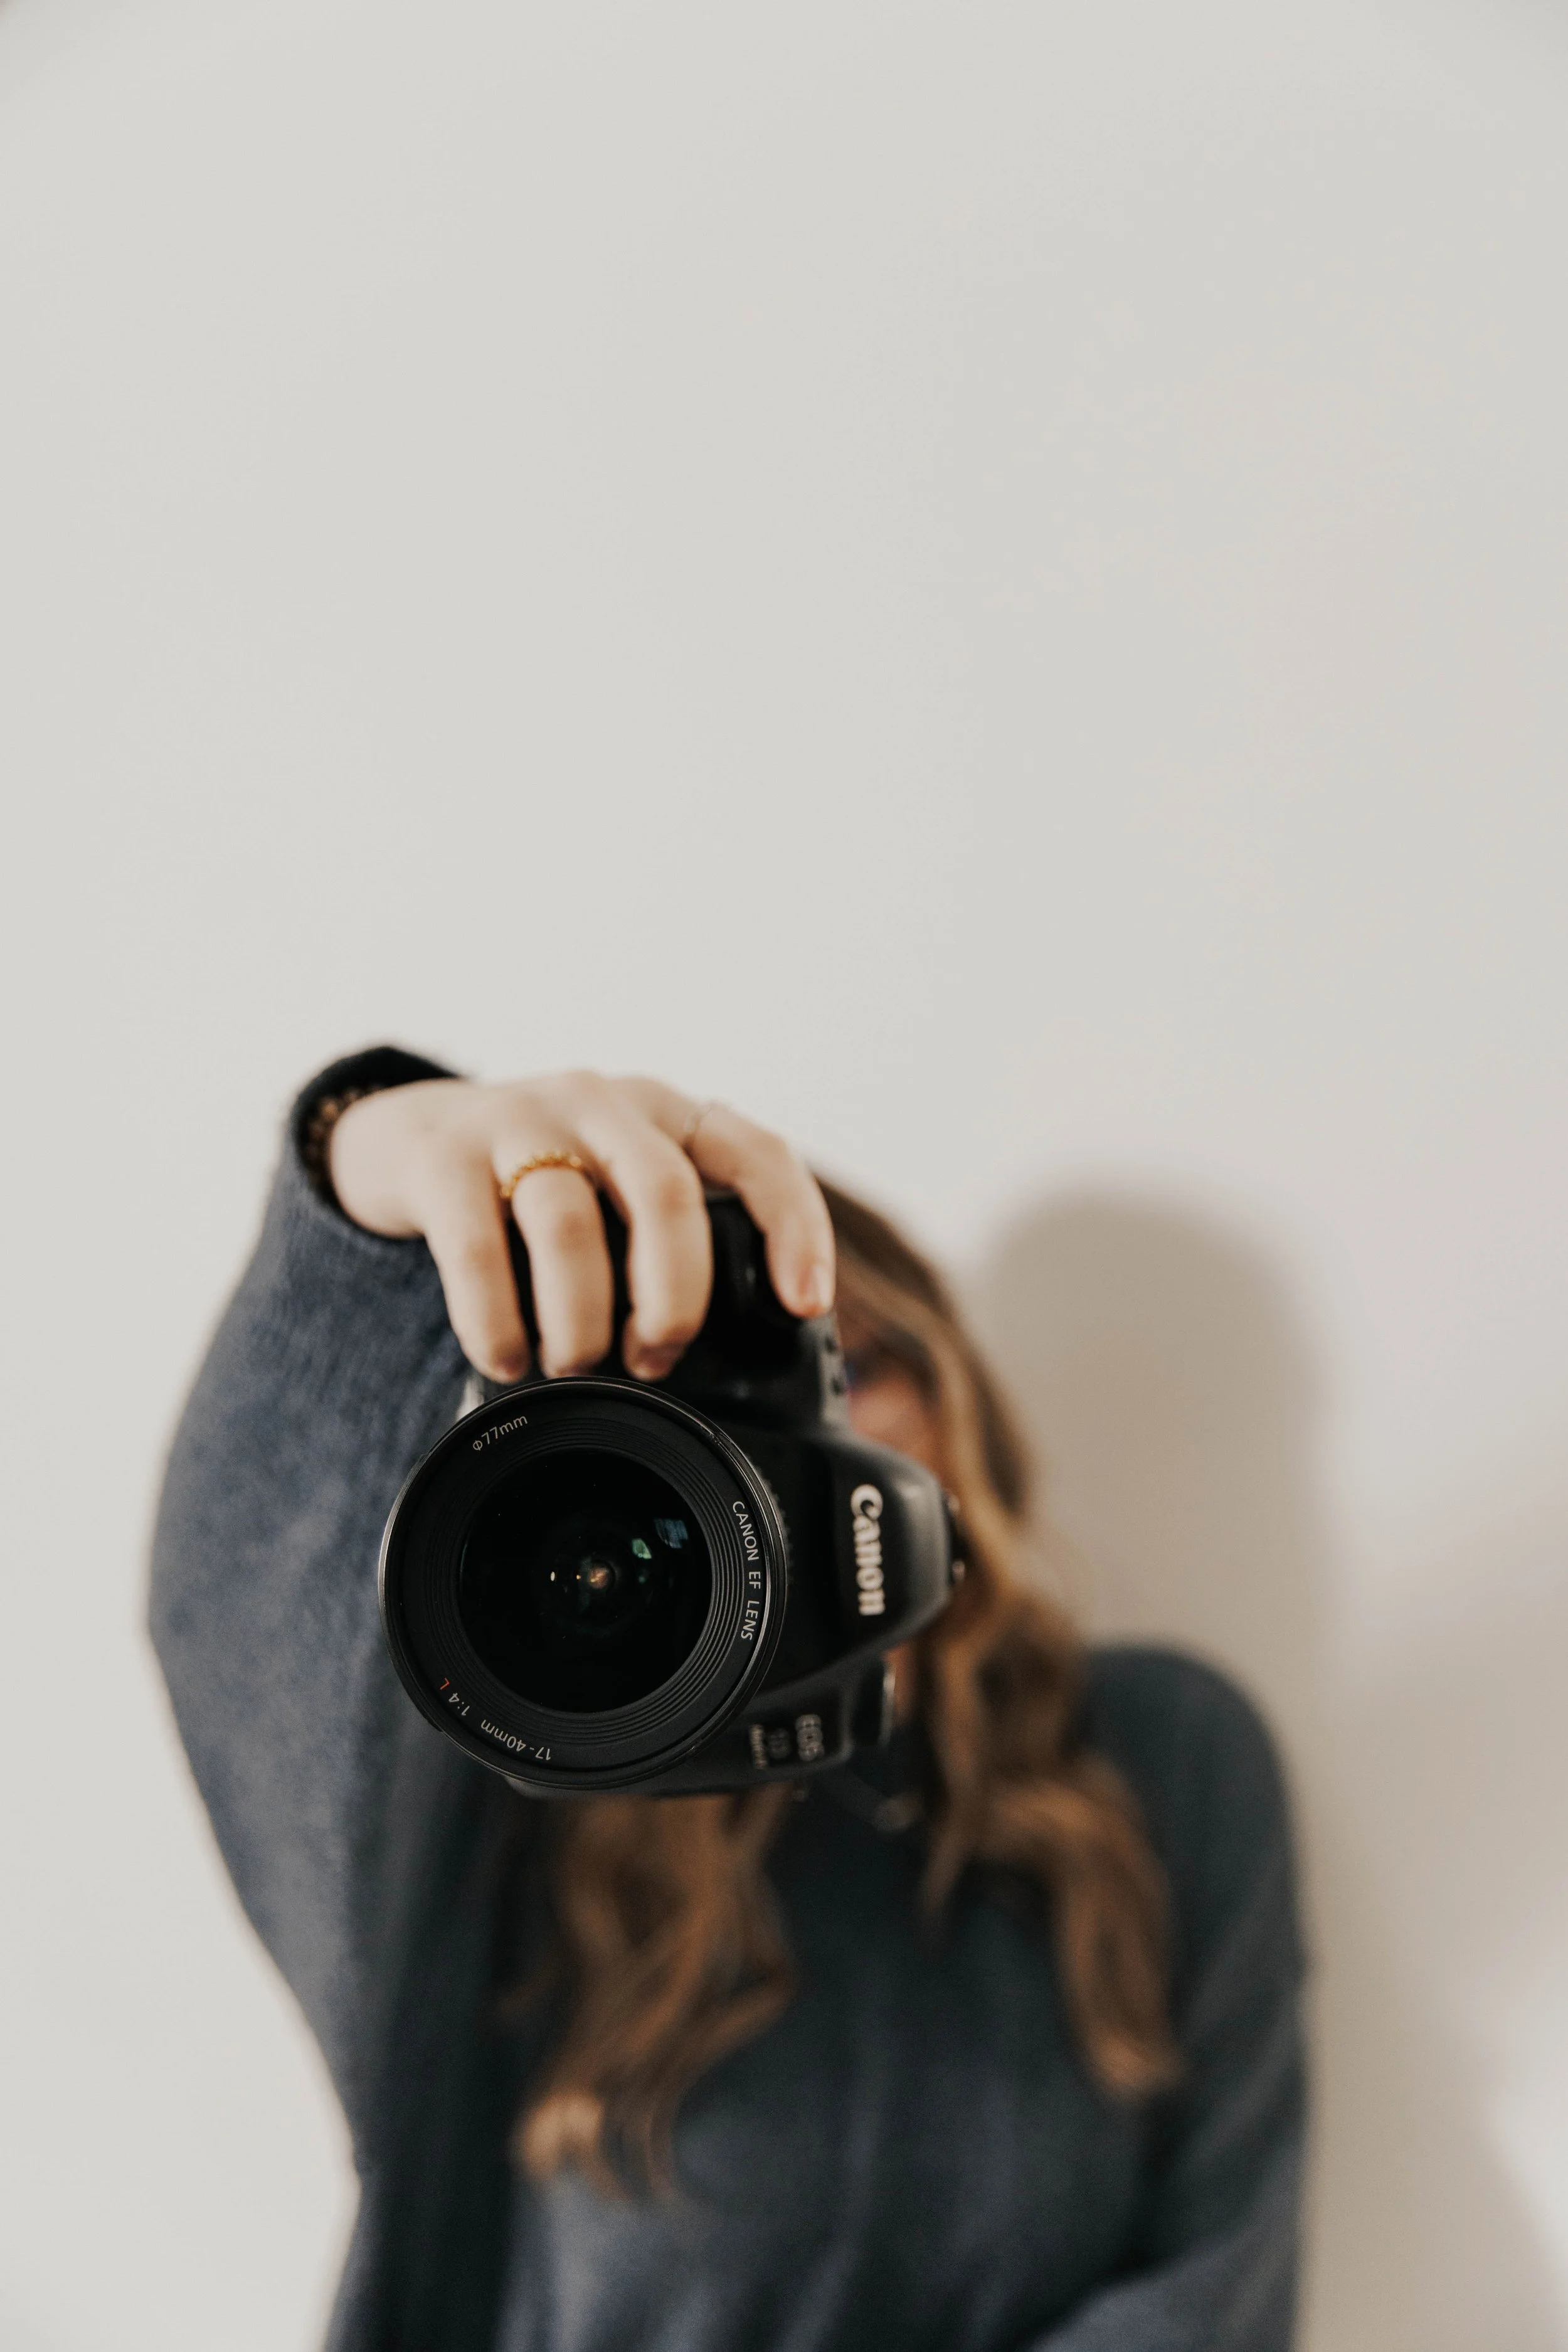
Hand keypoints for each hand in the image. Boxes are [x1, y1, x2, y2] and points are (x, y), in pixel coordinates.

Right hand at [329, 1073, 834, 1384]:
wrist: (408, 1136)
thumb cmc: (540, 1185)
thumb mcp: (617, 1191)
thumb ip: (667, 1241)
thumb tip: (726, 1360)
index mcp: (663, 1114)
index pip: (756, 1153)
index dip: (793, 1228)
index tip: (804, 1305)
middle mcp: (600, 1104)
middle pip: (665, 1194)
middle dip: (674, 1297)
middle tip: (654, 1358)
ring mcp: (518, 1121)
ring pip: (568, 1224)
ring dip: (580, 1319)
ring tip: (573, 1365)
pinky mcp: (442, 1157)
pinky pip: (476, 1249)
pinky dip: (497, 1321)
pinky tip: (505, 1359)